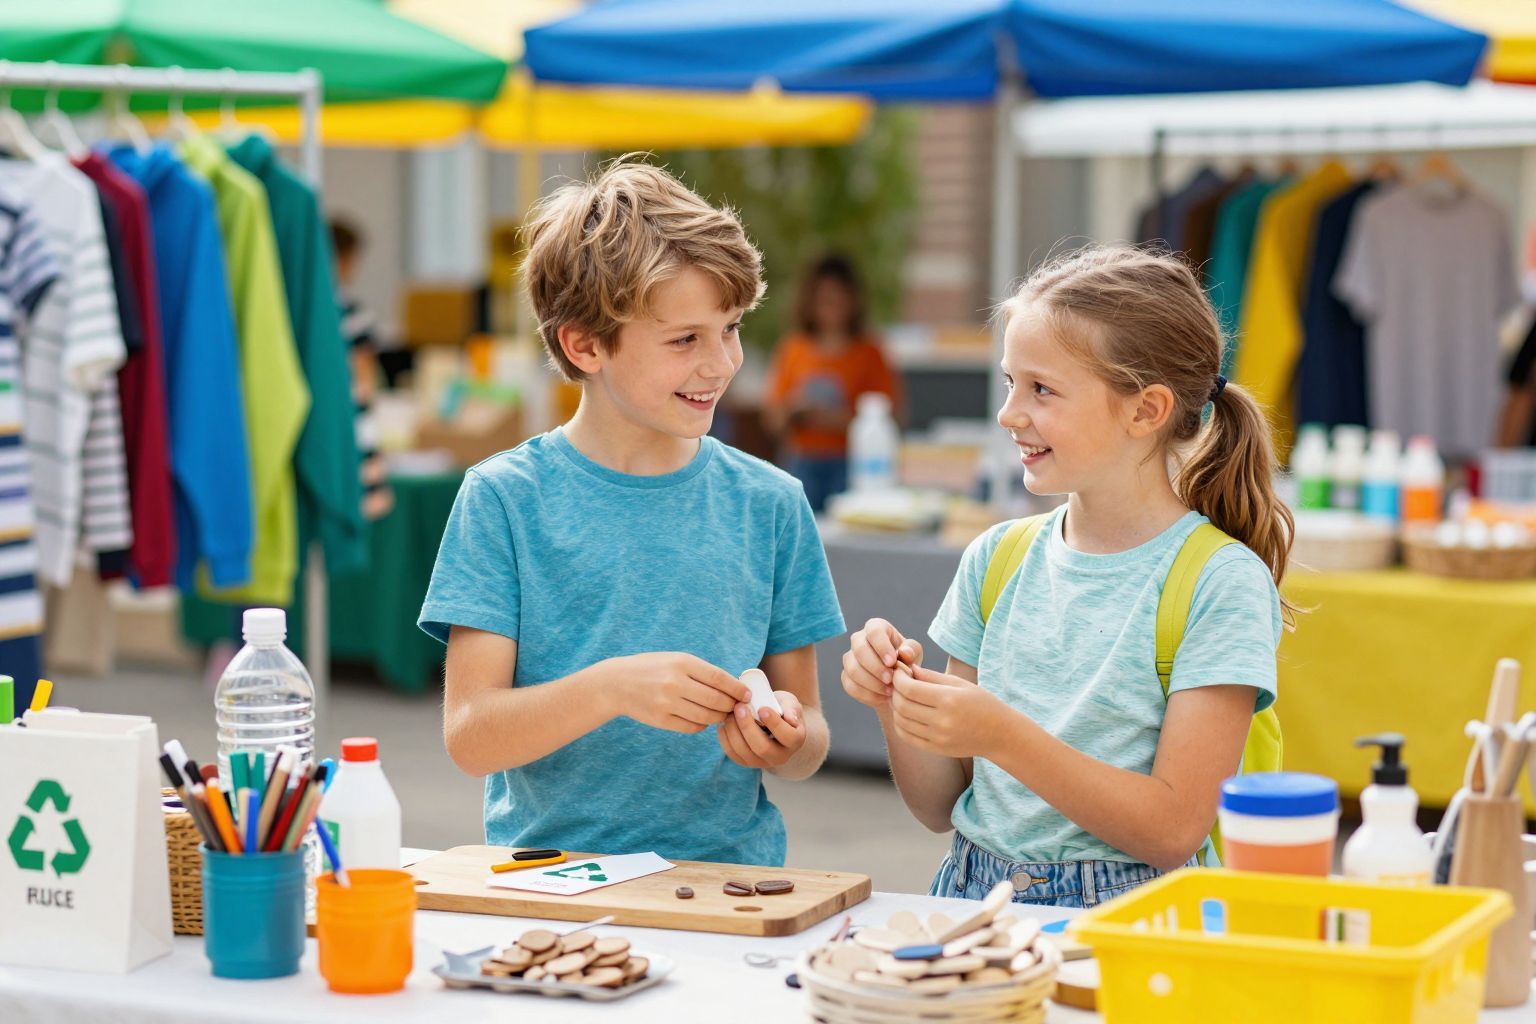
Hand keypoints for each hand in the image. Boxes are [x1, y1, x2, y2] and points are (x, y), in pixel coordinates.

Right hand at [605, 653, 750, 734]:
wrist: (616, 683)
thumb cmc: (652, 668)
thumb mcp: (675, 659)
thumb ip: (701, 671)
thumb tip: (732, 686)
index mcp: (682, 663)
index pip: (719, 678)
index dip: (736, 688)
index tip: (747, 694)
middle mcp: (675, 683)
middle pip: (716, 700)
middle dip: (731, 705)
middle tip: (737, 707)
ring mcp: (667, 703)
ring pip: (706, 717)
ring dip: (719, 717)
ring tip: (722, 714)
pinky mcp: (661, 720)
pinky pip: (692, 727)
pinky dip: (702, 725)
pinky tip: (703, 720)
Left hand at [718, 691, 806, 769]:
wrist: (773, 722)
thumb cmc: (782, 709)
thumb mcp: (790, 703)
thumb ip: (791, 708)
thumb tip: (791, 719)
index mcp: (795, 741)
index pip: (787, 736)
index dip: (774, 723)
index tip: (762, 708)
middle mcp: (780, 756)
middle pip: (762, 748)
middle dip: (748, 726)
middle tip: (739, 707)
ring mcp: (762, 762)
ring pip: (744, 752)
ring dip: (733, 731)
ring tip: (730, 713)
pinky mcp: (746, 762)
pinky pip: (733, 754)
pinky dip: (725, 738)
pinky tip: (724, 723)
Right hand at [841, 617, 922, 710]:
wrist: (898, 683)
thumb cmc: (906, 661)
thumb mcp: (914, 654)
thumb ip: (911, 650)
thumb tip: (904, 652)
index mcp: (876, 627)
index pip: (874, 631)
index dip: (881, 646)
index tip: (892, 662)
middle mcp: (859, 639)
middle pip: (860, 649)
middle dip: (875, 667)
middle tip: (891, 680)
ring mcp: (849, 658)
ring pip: (853, 669)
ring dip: (872, 683)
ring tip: (890, 691)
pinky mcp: (846, 676)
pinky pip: (851, 686)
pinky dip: (868, 694)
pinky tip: (882, 698)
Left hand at [889, 663, 1006, 757]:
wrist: (1000, 734)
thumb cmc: (981, 703)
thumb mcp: (960, 684)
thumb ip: (931, 676)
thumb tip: (906, 669)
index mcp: (949, 699)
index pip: (909, 688)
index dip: (898, 678)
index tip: (899, 672)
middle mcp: (942, 720)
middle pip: (902, 705)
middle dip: (894, 691)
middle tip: (898, 684)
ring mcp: (938, 737)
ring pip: (901, 721)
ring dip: (895, 708)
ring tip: (902, 698)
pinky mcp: (936, 749)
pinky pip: (907, 736)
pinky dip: (900, 724)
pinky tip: (905, 715)